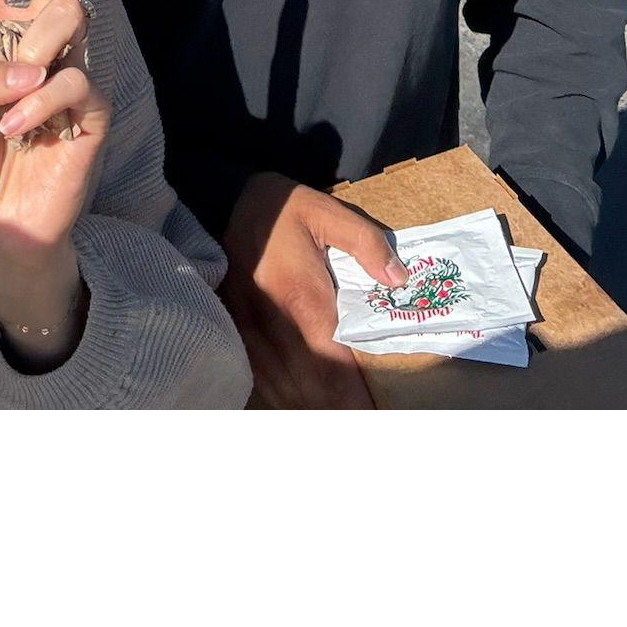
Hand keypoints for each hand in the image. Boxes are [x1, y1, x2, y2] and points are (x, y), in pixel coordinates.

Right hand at [220, 173, 409, 408]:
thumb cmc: (283, 209)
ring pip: (281, 390)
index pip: (332, 362)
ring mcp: (250, 332)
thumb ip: (367, 243)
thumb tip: (399, 279)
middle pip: (308, 386)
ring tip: (336, 423)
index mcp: (302, 296)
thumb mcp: (328, 211)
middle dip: (335, 412)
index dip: (352, 397)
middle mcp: (273, 322)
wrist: (226, 200)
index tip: (372, 416)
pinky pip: (259, 379)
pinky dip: (281, 399)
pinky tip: (299, 408)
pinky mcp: (237, 333)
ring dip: (309, 410)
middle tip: (361, 425)